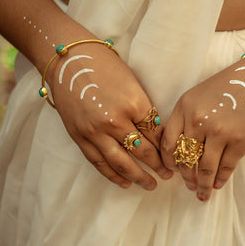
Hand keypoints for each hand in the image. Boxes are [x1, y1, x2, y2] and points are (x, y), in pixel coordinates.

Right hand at [46, 41, 172, 189]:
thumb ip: (144, 109)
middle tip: (169, 175)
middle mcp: (115, 121)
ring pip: (122, 163)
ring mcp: (95, 132)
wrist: (69, 61)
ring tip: (151, 184)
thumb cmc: (105, 66)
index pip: (156, 133)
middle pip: (142, 151)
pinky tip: (125, 182)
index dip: (167, 146)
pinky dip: (113, 175)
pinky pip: (100, 162)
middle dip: (158, 165)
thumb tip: (157, 133)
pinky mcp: (80, 137)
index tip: (175, 155)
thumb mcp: (133, 84)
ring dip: (139, 177)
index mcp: (133, 104)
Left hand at [160, 51, 244, 200]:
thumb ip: (189, 116)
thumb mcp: (202, 93)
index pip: (168, 142)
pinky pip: (226, 167)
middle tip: (189, 186)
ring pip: (205, 168)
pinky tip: (219, 183)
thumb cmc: (234, 84)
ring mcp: (221, 132)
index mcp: (185, 106)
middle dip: (186, 177)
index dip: (168, 161)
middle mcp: (199, 120)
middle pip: (185, 158)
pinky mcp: (242, 141)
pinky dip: (221, 179)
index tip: (172, 171)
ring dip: (203, 184)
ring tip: (202, 193)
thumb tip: (182, 147)